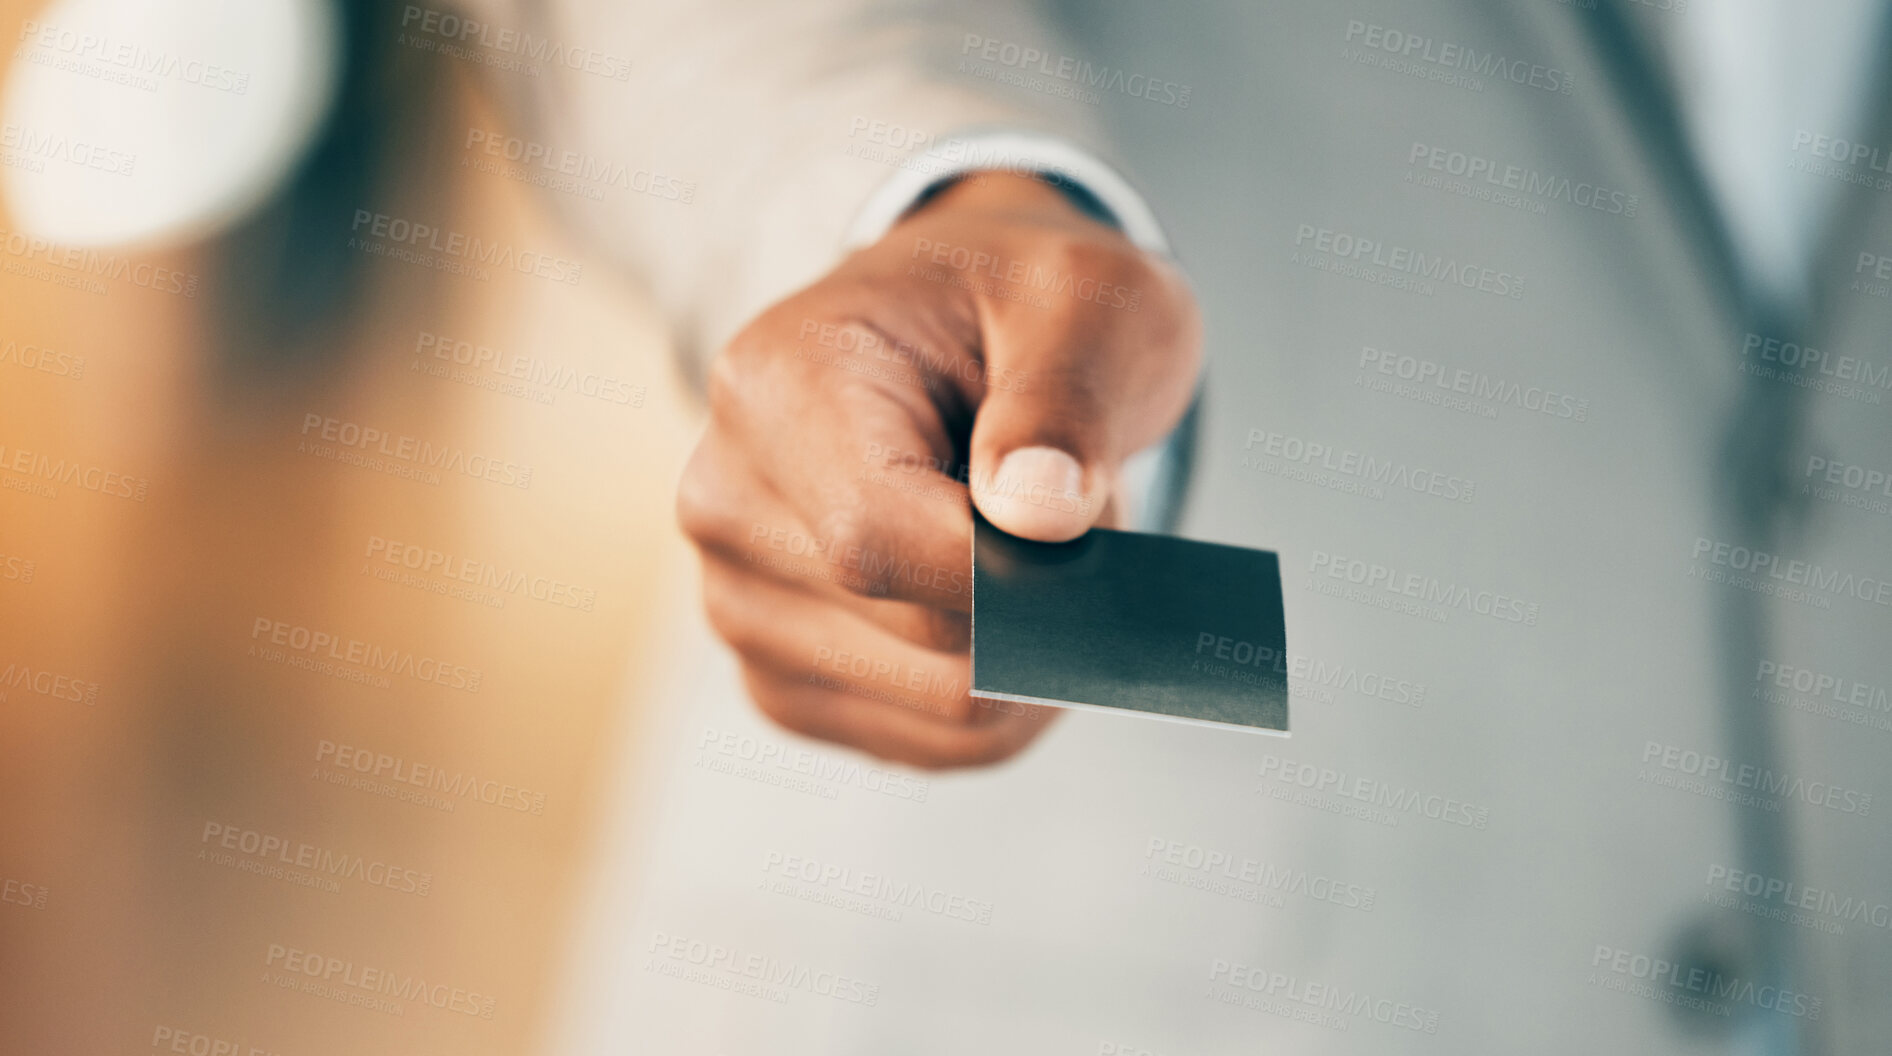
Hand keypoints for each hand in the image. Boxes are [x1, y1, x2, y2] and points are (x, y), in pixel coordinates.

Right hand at [676, 172, 1201, 767]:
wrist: (964, 333)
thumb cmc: (1023, 305)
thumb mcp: (1087, 301)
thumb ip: (1066, 399)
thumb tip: (1038, 517)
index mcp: (773, 387)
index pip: (879, 542)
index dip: (1016, 572)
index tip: (1107, 528)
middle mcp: (726, 504)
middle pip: (927, 637)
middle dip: (1052, 592)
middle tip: (1080, 497)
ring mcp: (742, 606)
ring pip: (947, 709)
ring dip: (1043, 645)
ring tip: (1028, 536)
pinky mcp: (788, 681)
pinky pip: (941, 747)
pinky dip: (1017, 694)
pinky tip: (1011, 606)